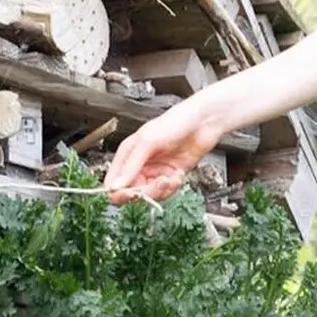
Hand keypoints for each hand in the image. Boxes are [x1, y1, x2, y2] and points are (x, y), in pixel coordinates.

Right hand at [103, 102, 222, 204]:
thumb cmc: (174, 123)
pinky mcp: (170, 176)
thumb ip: (131, 166)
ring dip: (163, 189)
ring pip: (151, 195)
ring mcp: (155, 171)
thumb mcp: (148, 142)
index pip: (113, 182)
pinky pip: (166, 191)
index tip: (133, 194)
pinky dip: (173, 186)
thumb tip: (114, 187)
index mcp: (128, 155)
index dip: (120, 193)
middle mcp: (139, 165)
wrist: (203, 122)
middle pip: (133, 192)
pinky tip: (179, 175)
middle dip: (148, 191)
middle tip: (161, 182)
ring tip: (172, 177)